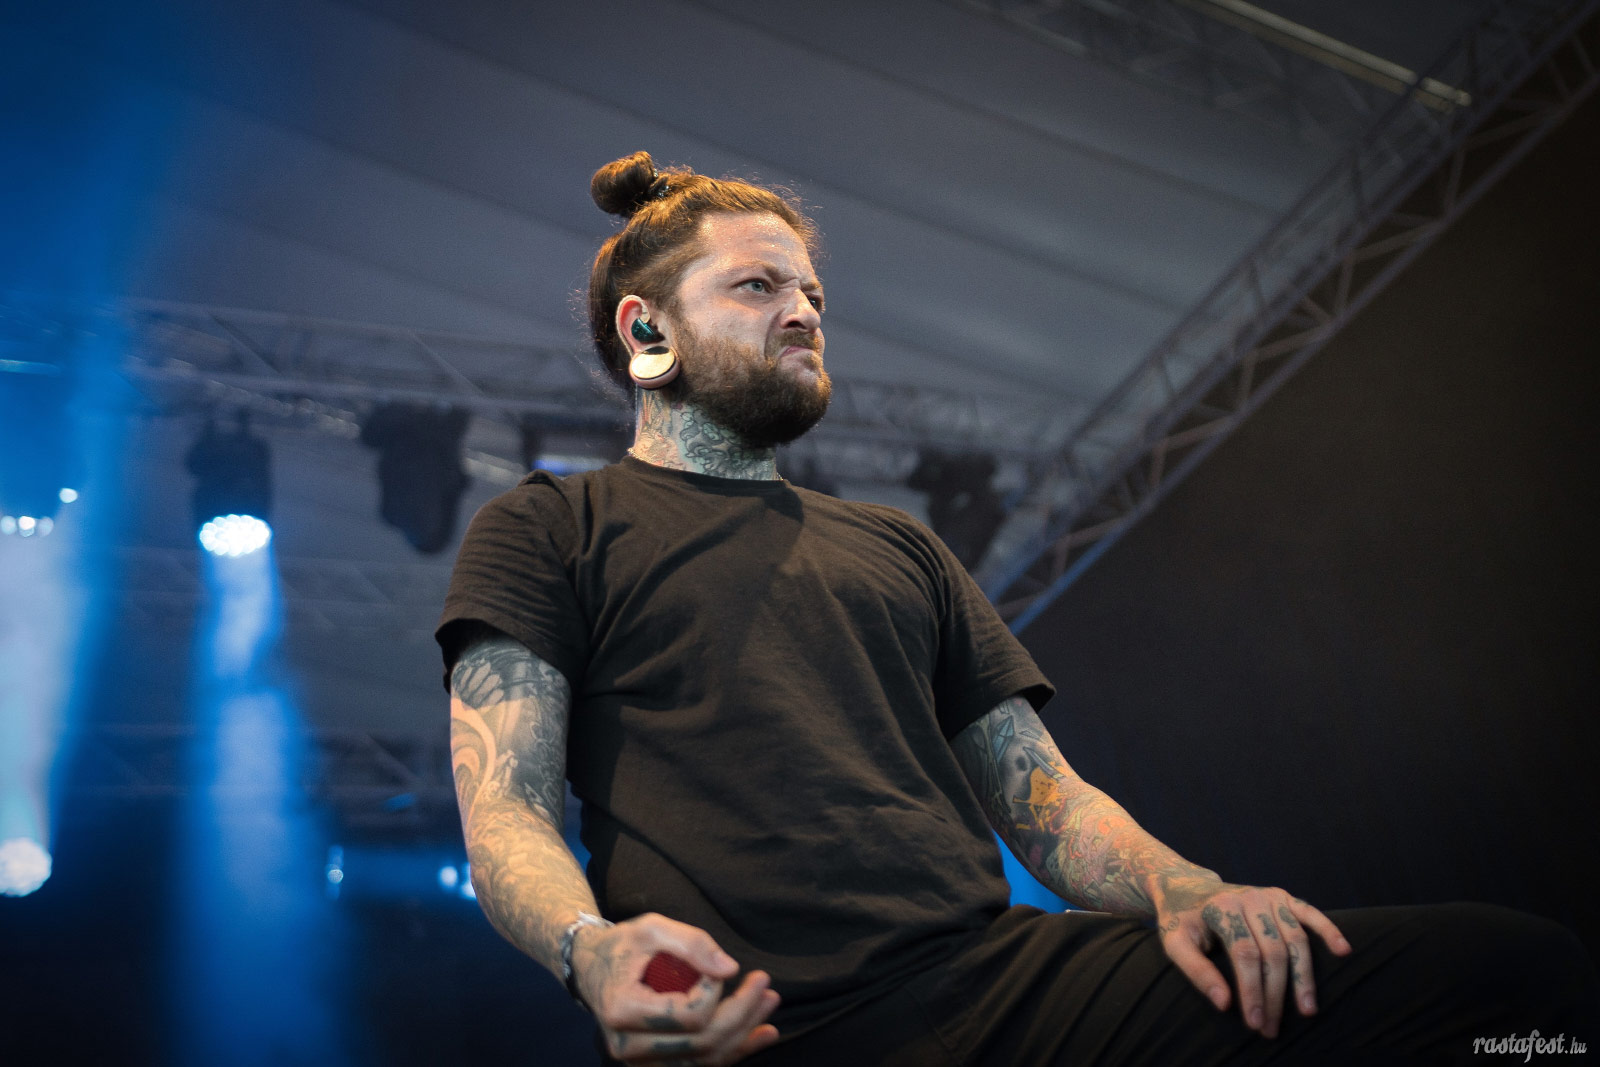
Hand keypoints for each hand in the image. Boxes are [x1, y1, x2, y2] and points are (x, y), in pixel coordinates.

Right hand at [572, 912, 780, 1064]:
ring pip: (705, 1060)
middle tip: (765, 984)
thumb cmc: (622, 944)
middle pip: (702, 1043)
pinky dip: (734, 1051)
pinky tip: (761, 1035)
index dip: (715, 991)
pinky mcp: (655, 1063)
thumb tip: (730, 969)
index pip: (688, 1016)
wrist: (591, 967)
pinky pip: (699, 1064)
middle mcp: (629, 1046)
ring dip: (744, 1035)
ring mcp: (641, 1061)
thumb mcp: (653, 928)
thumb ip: (692, 944)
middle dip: (741, 1014)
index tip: (719, 966)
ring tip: (769, 1004)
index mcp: (623, 1010)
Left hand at [1155, 879, 1350, 1038]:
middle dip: (1275, 994)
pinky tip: (1343, 951)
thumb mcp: (1175, 943)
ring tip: (1307, 1009)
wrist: (1186, 887)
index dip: (1253, 991)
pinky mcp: (1282, 897)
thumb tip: (1225, 1004)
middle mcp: (1249, 899)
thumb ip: (1196, 971)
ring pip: (1296, 940)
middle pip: (1273, 952)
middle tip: (1272, 1027)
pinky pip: (1310, 912)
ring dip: (1304, 977)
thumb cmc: (1181, 921)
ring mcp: (1269, 896)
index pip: (1245, 955)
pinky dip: (1328, 930)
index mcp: (1223, 909)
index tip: (1255, 1023)